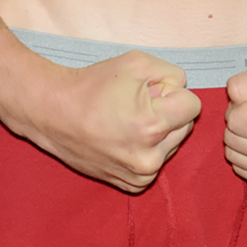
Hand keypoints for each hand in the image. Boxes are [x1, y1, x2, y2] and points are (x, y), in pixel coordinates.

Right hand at [17, 50, 200, 191]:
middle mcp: (150, 157)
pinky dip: (147, 149)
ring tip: (126, 121)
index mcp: (153, 126)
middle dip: (167, 113)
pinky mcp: (132, 184)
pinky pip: (156, 162)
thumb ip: (172, 73)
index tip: (149, 91)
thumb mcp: (136, 62)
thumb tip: (182, 91)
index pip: (193, 106)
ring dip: (158, 132)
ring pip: (172, 145)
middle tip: (135, 104)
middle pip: (184, 127)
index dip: (172, 92)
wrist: (54, 113)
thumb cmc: (93, 86)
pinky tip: (123, 138)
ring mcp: (140, 175)